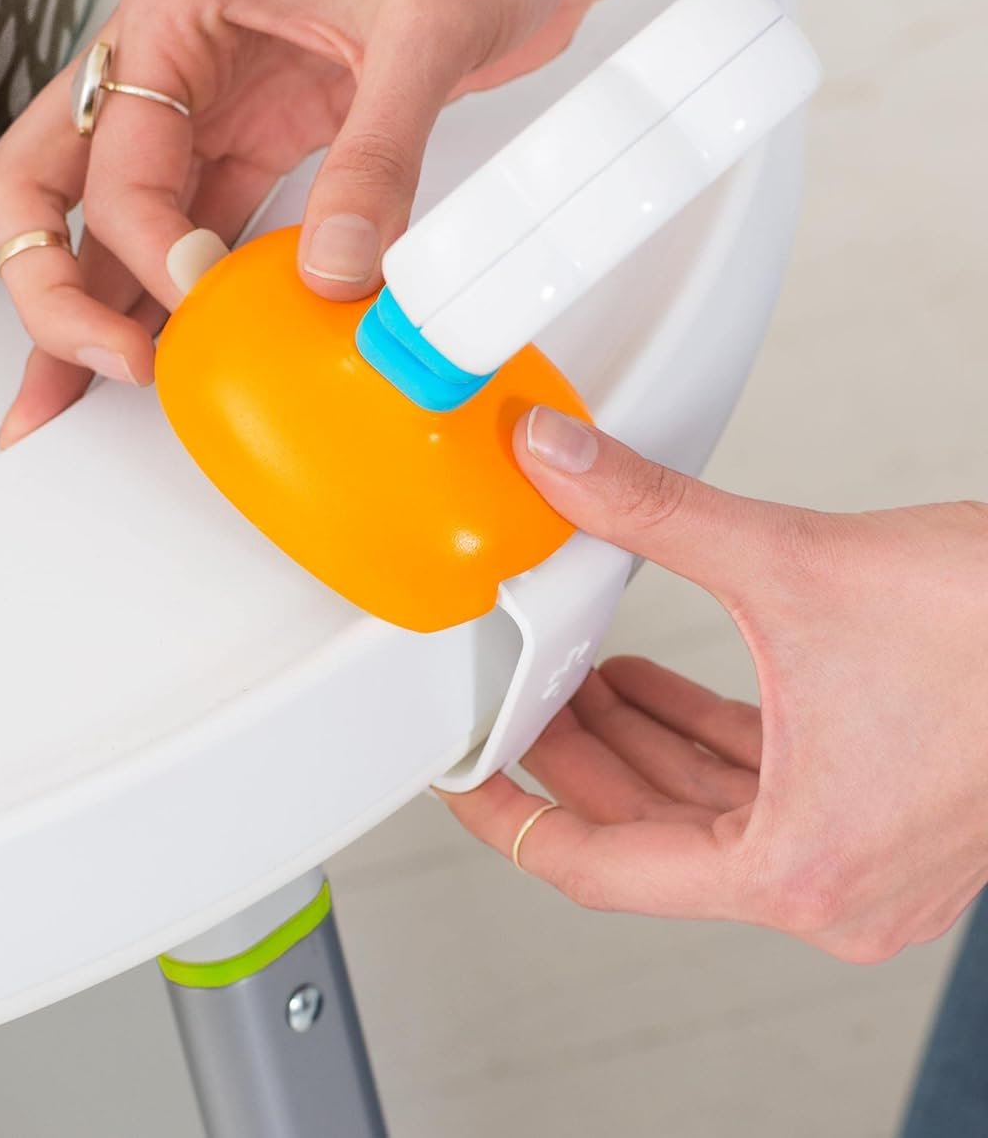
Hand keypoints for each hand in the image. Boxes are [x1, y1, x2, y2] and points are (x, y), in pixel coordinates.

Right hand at [0, 0, 771, 446]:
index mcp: (174, 11)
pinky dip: (185, 290)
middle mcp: (173, 62)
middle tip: (85, 369)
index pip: (114, 158)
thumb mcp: (422, 33)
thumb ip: (374, 156)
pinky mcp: (269, 142)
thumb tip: (334, 269)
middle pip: (53, 183)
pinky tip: (183, 346)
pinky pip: (200, 227)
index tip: (199, 298)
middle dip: (52, 282)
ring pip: (115, 218)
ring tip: (92, 392)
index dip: (144, 246)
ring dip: (101, 301)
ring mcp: (215, 107)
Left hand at [444, 408, 987, 962]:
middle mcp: (833, 888)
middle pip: (649, 836)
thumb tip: (561, 461)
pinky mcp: (886, 814)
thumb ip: (651, 510)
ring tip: (575, 674)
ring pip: (705, 812)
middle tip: (512, 697)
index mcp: (797, 868)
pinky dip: (699, 737)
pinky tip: (654, 684)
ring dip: (635, 742)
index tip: (463, 780)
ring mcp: (865, 859)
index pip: (599, 868)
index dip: (511, 814)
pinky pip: (759, 788)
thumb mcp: (790, 561)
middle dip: (573, 755)